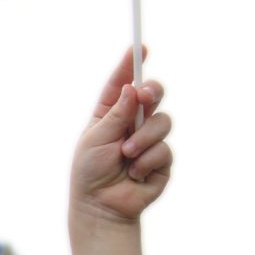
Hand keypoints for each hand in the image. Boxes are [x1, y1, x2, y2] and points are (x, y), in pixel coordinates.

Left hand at [71, 48, 172, 223]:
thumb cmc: (90, 172)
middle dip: (152, 92)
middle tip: (144, 96)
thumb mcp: (97, 138)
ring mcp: (148, 140)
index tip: (140, 46)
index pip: (122, 84)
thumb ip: (116, 114)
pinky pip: (164, 148)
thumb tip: (130, 89)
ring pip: (162, 122)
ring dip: (143, 137)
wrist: (101, 207)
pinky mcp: (161, 160)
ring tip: (126, 155)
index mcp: (110, 114)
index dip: (131, 65)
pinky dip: (147, 159)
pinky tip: (135, 173)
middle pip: (153, 95)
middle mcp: (131, 123)